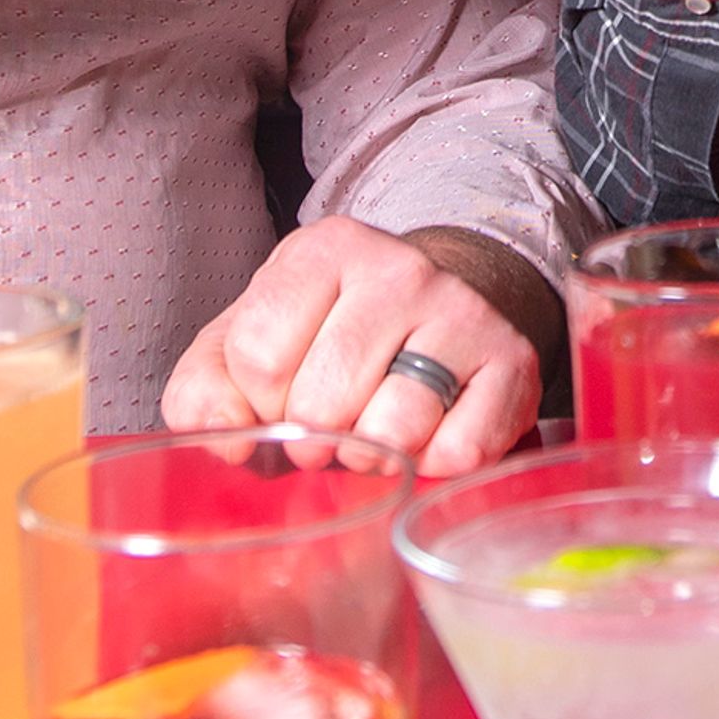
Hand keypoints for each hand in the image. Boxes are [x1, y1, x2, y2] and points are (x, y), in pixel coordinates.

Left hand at [160, 218, 544, 474]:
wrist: (438, 312)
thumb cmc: (328, 338)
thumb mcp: (249, 345)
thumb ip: (204, 391)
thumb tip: (228, 437)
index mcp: (321, 252)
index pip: (258, 356)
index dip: (262, 403)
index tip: (283, 397)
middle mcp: (398, 268)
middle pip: (323, 401)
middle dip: (317, 437)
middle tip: (334, 423)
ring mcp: (462, 311)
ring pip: (393, 431)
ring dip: (375, 456)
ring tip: (378, 430)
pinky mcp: (514, 361)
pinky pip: (458, 453)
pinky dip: (434, 466)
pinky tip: (431, 435)